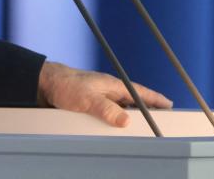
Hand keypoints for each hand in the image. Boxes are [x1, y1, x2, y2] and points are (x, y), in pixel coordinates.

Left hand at [37, 61, 172, 126]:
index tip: (169, 105)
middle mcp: (108, 91)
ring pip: (120, 110)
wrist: (44, 84)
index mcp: (112, 85)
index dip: (155, 99)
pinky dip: (114, 121)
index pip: (139, 92)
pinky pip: (108, 115)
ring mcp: (100, 98)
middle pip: (133, 103)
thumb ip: (106, 109)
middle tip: (160, 121)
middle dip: (146, 111)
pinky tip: (115, 130)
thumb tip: (125, 121)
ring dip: (129, 118)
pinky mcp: (90, 106)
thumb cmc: (65, 85)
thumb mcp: (87, 98)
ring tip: (140, 129)